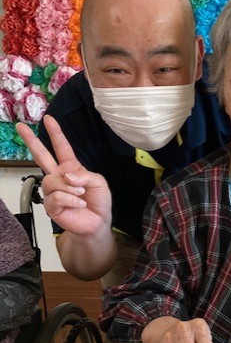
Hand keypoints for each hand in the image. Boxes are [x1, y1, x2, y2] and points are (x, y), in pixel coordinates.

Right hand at [16, 115, 111, 235]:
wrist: (98, 223)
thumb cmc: (98, 202)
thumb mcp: (99, 183)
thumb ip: (85, 174)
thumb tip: (66, 174)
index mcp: (71, 168)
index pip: (62, 148)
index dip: (56, 133)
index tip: (48, 119)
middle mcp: (59, 177)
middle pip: (42, 156)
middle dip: (31, 141)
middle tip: (20, 127)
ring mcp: (53, 191)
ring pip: (52, 181)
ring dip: (69, 187)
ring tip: (80, 194)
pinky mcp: (51, 206)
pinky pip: (55, 197)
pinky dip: (70, 199)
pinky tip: (78, 203)